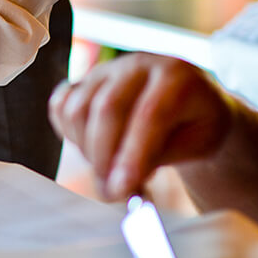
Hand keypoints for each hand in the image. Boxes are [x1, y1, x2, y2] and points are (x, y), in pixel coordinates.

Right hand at [48, 53, 235, 200]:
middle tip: (111, 193)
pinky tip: (93, 147)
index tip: (122, 190)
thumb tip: (117, 185)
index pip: (149, 114)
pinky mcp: (85, 79)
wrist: (191, 105)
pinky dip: (69, 133)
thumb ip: (154, 160)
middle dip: (104, 158)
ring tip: (110, 169)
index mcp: (176, 74)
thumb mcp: (194, 146)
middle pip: (107, 108)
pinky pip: (60, 105)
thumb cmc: (196, 128)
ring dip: (87, 150)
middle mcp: (138, 64)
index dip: (132, 154)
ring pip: (78, 109)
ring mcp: (107, 69)